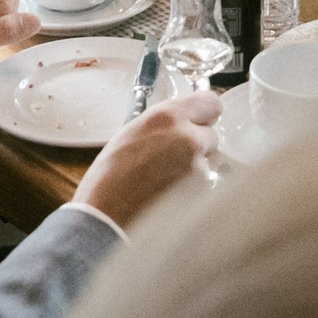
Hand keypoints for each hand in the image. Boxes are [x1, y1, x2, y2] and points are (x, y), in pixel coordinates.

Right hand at [74, 92, 221, 229]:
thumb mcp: (132, 133)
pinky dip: (192, 189)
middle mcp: (187, 137)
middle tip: (176, 155)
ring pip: (207, 161)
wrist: (105, 216)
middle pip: (212, 134)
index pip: (211, 101)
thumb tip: (182, 122)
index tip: (199, 120)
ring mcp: (196, 166)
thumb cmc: (109, 177)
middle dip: (198, 143)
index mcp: (168, 116)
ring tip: (165, 180)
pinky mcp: (200, 192)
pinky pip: (204, 184)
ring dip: (194, 168)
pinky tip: (169, 195)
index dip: (205, 113)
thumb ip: (163, 125)